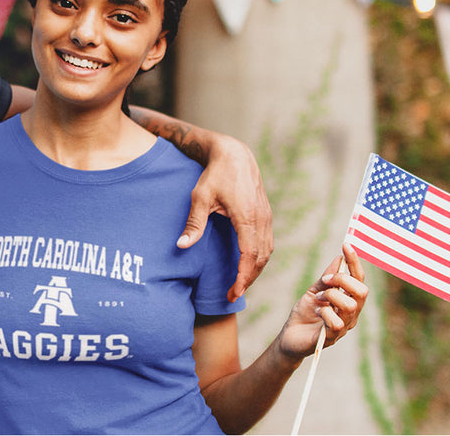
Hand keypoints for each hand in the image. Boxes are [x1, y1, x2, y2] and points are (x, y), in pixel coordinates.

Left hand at [182, 133, 272, 301]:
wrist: (235, 155)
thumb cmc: (215, 175)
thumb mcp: (199, 197)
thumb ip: (194, 223)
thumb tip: (182, 246)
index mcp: (247, 217)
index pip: (249, 256)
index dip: (243, 277)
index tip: (234, 292)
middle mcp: (261, 219)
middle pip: (261, 258)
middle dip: (249, 279)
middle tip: (233, 294)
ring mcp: (266, 217)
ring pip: (267, 251)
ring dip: (256, 270)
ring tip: (240, 284)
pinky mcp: (266, 215)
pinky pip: (268, 242)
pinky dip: (260, 258)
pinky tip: (248, 265)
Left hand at [277, 244, 368, 360]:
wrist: (289, 336)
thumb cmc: (304, 314)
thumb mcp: (314, 291)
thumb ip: (327, 278)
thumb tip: (339, 258)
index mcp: (349, 300)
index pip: (359, 279)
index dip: (354, 262)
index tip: (346, 245)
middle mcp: (351, 314)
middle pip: (362, 292)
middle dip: (343, 280)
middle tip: (325, 281)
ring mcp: (344, 326)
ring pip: (350, 306)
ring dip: (331, 296)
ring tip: (318, 298)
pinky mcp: (332, 338)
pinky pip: (335, 322)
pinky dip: (324, 313)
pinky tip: (316, 312)